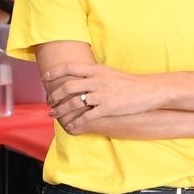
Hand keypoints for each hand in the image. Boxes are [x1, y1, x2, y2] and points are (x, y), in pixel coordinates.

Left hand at [43, 63, 157, 132]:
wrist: (148, 90)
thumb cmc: (129, 82)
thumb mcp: (109, 72)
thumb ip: (94, 73)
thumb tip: (80, 74)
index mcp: (96, 70)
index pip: (70, 67)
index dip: (55, 72)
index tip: (45, 77)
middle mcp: (97, 81)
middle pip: (68, 86)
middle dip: (54, 96)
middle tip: (49, 102)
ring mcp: (102, 95)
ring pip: (74, 103)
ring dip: (61, 110)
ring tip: (54, 115)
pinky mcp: (108, 108)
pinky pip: (87, 117)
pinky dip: (76, 122)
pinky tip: (70, 126)